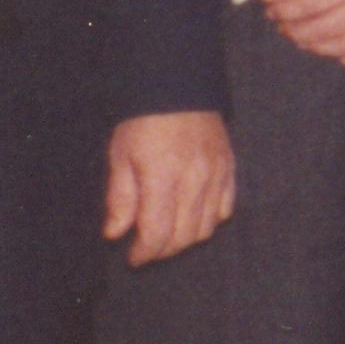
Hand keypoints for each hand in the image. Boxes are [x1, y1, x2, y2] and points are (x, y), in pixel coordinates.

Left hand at [104, 110, 237, 265]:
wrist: (179, 85)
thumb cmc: (143, 121)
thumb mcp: (120, 156)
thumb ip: (120, 198)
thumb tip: (116, 234)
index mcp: (162, 177)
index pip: (158, 233)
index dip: (145, 253)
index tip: (133, 258)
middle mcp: (194, 180)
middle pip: (184, 236)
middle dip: (163, 250)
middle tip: (147, 249)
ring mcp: (216, 175)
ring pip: (206, 227)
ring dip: (185, 239)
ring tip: (167, 235)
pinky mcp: (229, 168)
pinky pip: (225, 209)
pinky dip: (209, 221)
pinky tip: (191, 216)